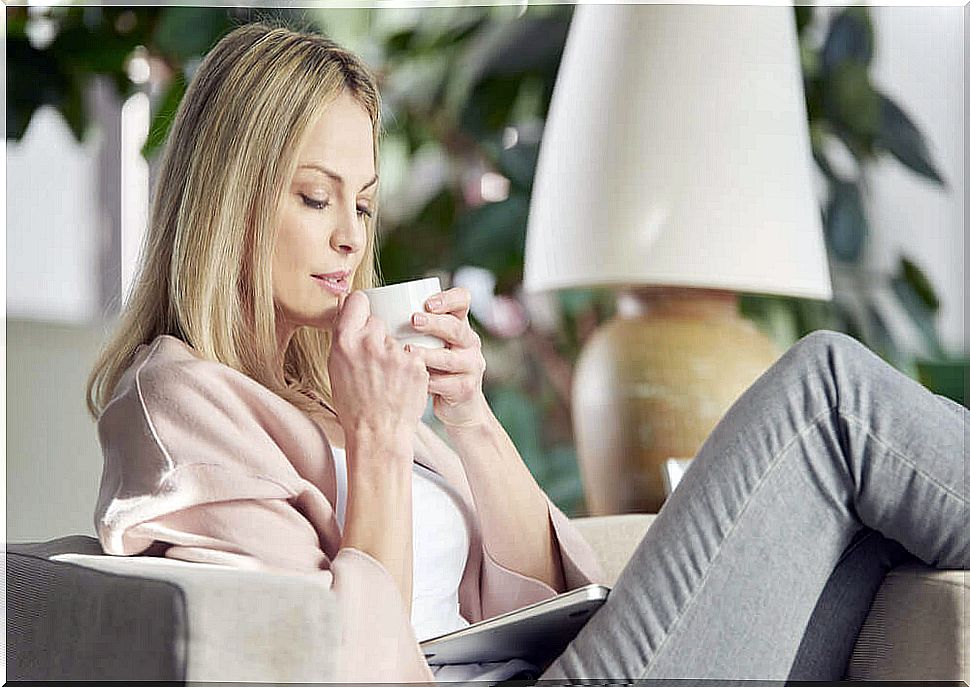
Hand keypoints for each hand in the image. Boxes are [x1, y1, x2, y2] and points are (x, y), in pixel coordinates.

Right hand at [327, 291, 429, 459]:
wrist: (377, 434)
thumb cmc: (353, 405)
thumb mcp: (335, 368)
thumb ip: (342, 335)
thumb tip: (343, 302)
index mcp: (344, 341)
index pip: (357, 300)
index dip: (360, 306)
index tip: (363, 314)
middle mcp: (370, 343)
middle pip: (378, 320)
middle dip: (377, 335)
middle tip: (374, 361)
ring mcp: (395, 352)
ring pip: (396, 339)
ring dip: (394, 352)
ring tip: (387, 378)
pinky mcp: (416, 363)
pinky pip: (412, 354)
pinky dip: (409, 366)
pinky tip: (401, 383)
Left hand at [406, 286, 490, 428]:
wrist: (455, 403)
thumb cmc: (432, 365)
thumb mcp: (427, 342)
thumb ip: (411, 326)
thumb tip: (367, 306)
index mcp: (459, 324)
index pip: (462, 301)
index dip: (448, 299)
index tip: (427, 303)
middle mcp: (469, 342)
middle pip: (457, 328)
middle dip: (435, 323)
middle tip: (413, 320)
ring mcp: (471, 365)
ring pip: (450, 358)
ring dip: (428, 354)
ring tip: (407, 351)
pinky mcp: (466, 388)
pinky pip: (446, 384)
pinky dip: (427, 382)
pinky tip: (411, 379)